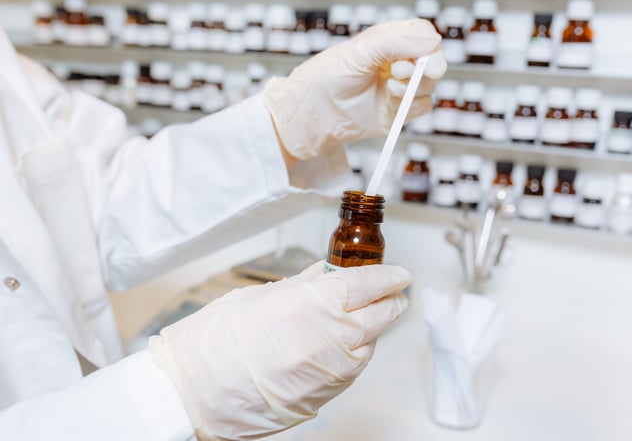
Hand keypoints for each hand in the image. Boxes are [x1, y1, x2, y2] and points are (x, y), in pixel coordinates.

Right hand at [149, 262, 411, 439]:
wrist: (194, 393)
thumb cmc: (216, 342)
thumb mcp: (260, 297)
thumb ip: (304, 284)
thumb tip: (329, 272)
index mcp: (312, 303)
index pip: (370, 284)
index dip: (390, 276)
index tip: (399, 273)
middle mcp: (331, 337)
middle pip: (385, 314)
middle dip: (391, 300)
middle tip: (391, 292)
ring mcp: (332, 371)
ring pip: (372, 344)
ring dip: (371, 328)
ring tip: (357, 318)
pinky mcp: (327, 396)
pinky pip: (354, 369)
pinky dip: (354, 353)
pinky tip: (339, 345)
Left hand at [263, 19, 446, 159]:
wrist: (310, 115)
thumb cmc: (325, 78)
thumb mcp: (360, 52)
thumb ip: (395, 43)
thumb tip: (433, 41)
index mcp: (387, 41)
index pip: (421, 35)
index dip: (428, 44)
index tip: (426, 54)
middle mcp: (396, 63)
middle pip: (431, 61)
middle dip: (421, 67)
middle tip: (398, 71)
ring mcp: (398, 88)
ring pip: (428, 85)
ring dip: (413, 87)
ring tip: (389, 88)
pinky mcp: (397, 112)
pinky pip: (422, 107)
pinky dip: (410, 106)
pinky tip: (388, 103)